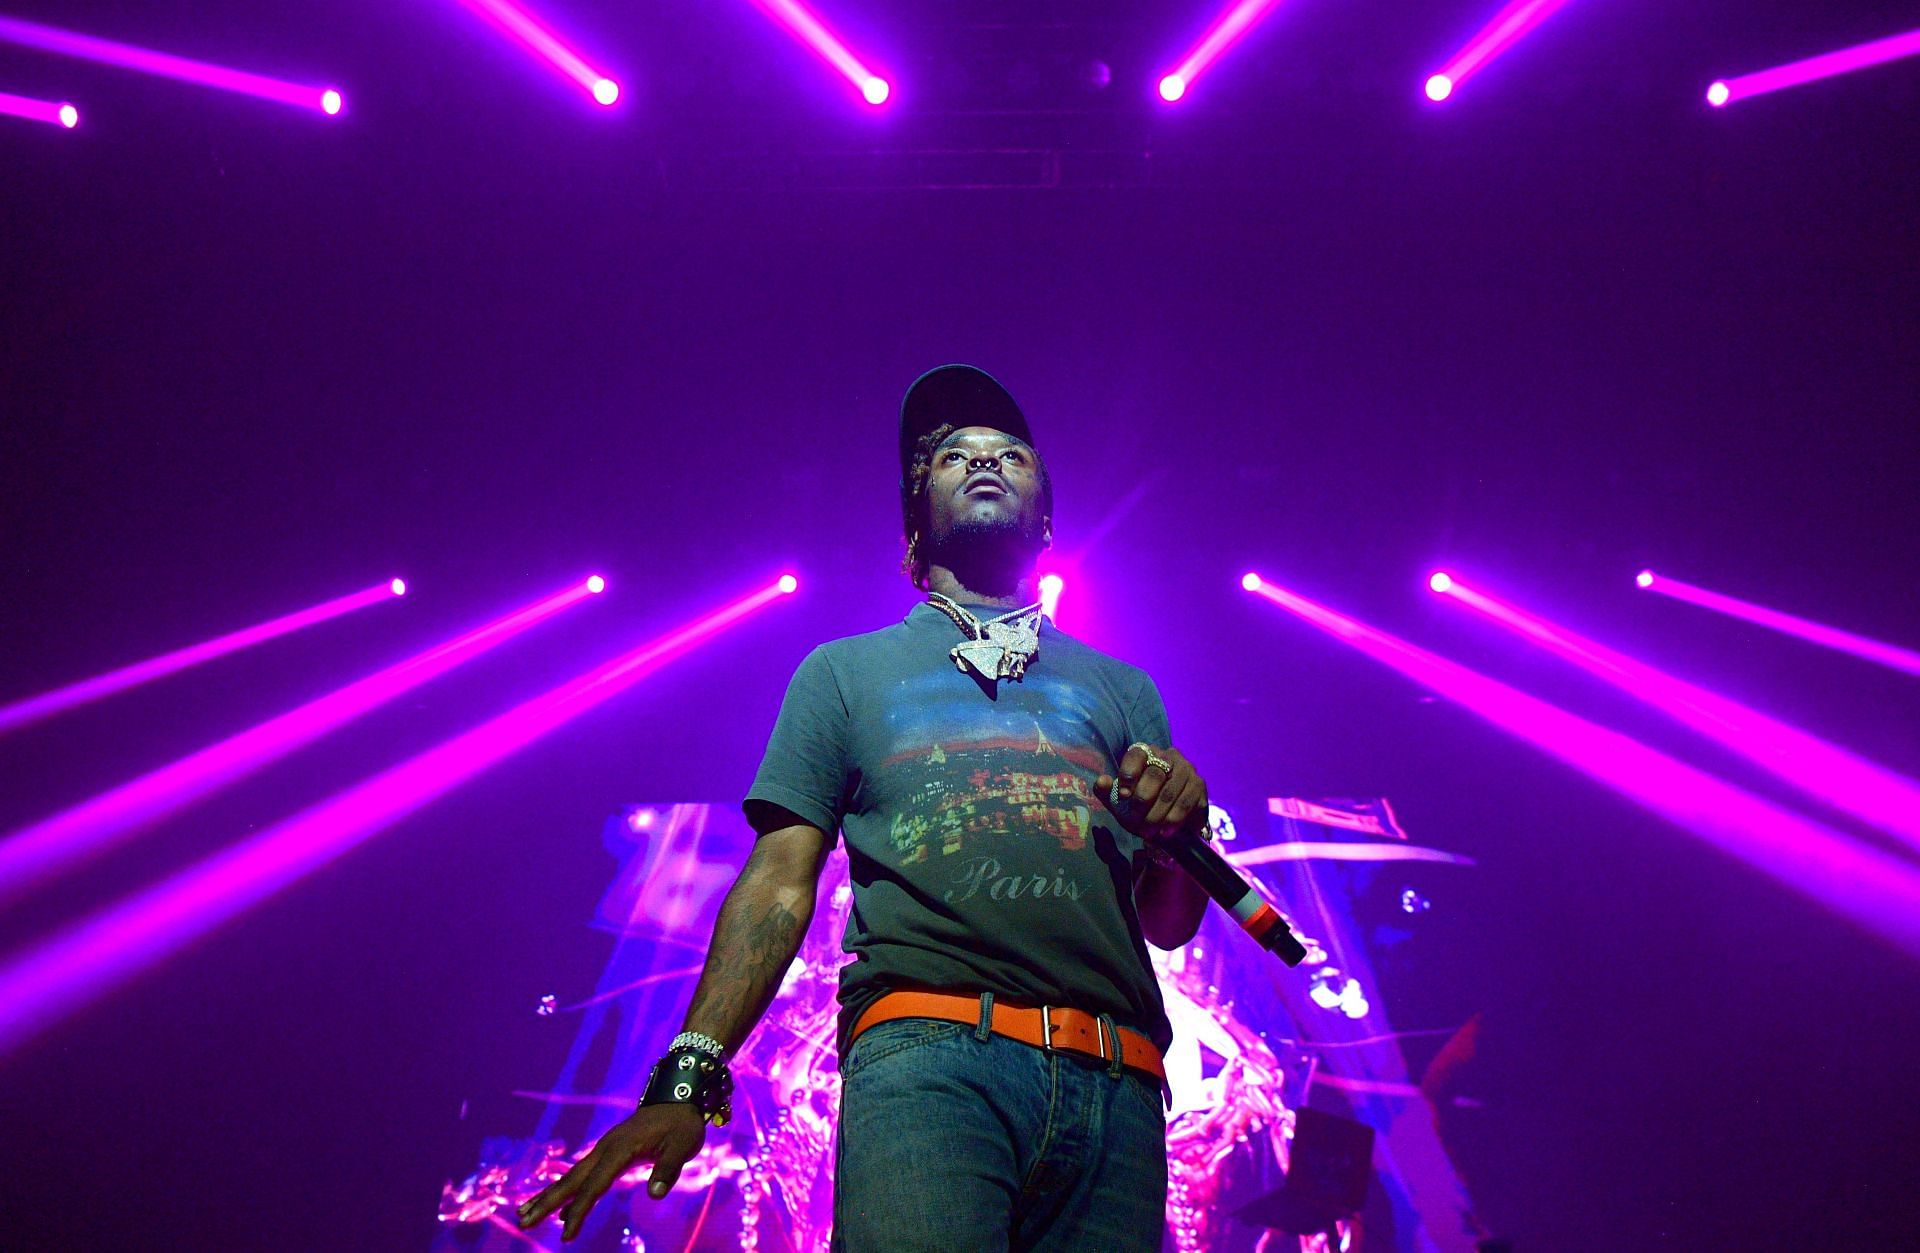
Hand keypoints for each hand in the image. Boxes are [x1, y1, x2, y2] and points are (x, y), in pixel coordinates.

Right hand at [515, 1103, 706, 1241]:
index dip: (579, 1211)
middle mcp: (605, 1149)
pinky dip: (568, 1192)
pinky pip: (583, 1175)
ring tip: (525, 1214)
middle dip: (546, 1202)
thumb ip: (668, 1169)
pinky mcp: (609, 1152)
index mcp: (620, 1149)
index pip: (594, 1186)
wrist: (679, 1098)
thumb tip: (654, 1194)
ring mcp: (604, 1149)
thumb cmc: (682, 1124)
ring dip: (549, 1197)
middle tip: (523, 1221)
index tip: (567, 1235)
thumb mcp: (683, 1145)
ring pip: (572, 1177)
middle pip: (571, 1180)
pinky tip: (560, 1210)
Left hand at [1096, 742, 1207, 845]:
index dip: (1128, 774)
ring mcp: (1187, 770)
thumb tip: (1101, 781)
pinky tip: (1164, 832)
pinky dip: (1173, 821)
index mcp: (1147, 753)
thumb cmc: (1139, 806)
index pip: (1137, 754)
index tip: (1123, 796)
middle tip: (1135, 821)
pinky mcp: (1200, 787)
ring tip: (1147, 832)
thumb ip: (1106, 791)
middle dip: (1142, 802)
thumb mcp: (1119, 801)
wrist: (1167, 821)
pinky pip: (1187, 804)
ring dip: (1157, 816)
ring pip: (1170, 793)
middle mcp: (1170, 756)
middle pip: (1155, 774)